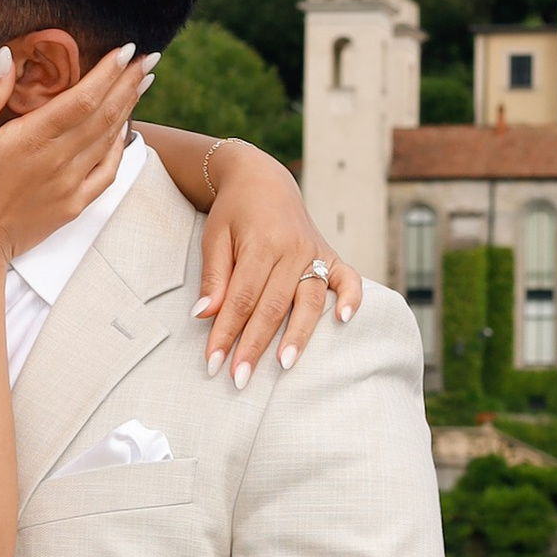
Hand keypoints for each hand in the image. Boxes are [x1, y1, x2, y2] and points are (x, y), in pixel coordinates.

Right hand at [0, 39, 149, 268]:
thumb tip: (6, 55)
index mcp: (33, 138)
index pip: (83, 98)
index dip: (108, 73)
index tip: (127, 50)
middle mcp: (59, 159)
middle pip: (105, 114)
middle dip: (129, 83)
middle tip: (148, 59)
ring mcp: (71, 184)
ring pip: (109, 140)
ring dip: (129, 108)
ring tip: (143, 82)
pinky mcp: (74, 205)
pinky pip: (107, 173)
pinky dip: (120, 149)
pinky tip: (124, 130)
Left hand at [193, 149, 362, 386]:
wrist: (262, 178)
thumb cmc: (233, 212)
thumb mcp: (214, 237)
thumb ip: (214, 277)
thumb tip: (205, 315)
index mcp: (261, 243)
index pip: (242, 298)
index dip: (226, 332)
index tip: (213, 362)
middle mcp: (293, 249)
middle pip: (273, 306)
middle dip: (254, 345)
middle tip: (240, 379)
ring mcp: (315, 252)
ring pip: (309, 300)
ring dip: (298, 335)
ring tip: (284, 365)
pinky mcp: (331, 254)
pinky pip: (348, 278)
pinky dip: (352, 298)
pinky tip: (344, 321)